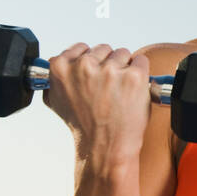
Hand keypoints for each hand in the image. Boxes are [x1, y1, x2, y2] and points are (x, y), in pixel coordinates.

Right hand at [42, 43, 151, 162]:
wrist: (105, 147)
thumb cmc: (84, 126)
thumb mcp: (56, 100)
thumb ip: (55, 78)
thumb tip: (57, 60)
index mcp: (61, 68)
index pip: (81, 48)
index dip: (90, 62)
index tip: (93, 76)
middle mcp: (84, 66)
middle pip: (103, 49)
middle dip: (107, 65)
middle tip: (107, 89)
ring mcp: (110, 70)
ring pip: (122, 54)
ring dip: (124, 69)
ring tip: (119, 92)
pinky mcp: (134, 76)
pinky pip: (141, 61)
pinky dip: (141, 74)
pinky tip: (132, 90)